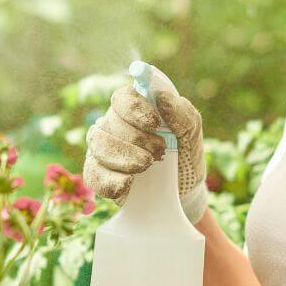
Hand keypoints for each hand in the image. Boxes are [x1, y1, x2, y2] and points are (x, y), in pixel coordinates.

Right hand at [83, 86, 207, 222]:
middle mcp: (113, 124)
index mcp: (134, 107)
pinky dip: (111, 179)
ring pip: (98, 145)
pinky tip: (129, 182)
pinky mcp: (99, 174)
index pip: (122, 98)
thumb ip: (182, 112)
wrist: (182, 187)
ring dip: (124, 157)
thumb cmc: (184, 151)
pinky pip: (93, 174)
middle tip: (159, 152)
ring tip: (147, 165)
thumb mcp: (191, 130)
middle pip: (109, 122)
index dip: (134, 109)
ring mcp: (103, 149)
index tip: (155, 124)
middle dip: (136, 139)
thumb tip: (162, 98)